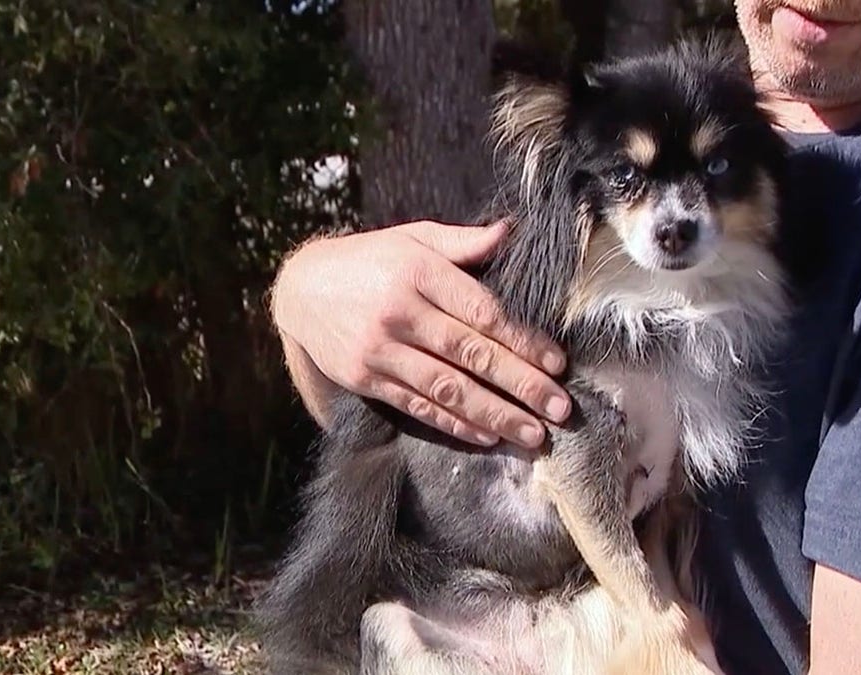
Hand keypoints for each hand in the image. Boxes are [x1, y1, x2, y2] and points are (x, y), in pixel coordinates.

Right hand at [270, 219, 569, 447]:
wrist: (300, 290)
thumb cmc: (371, 260)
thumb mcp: (414, 239)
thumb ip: (464, 243)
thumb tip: (512, 232)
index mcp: (420, 272)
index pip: (482, 313)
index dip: (523, 341)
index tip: (558, 364)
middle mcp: (400, 312)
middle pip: (472, 355)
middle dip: (521, 385)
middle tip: (560, 409)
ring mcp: (380, 349)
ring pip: (447, 388)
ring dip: (495, 414)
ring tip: (532, 434)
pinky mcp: (365, 378)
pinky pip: (417, 405)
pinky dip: (454, 423)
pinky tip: (487, 435)